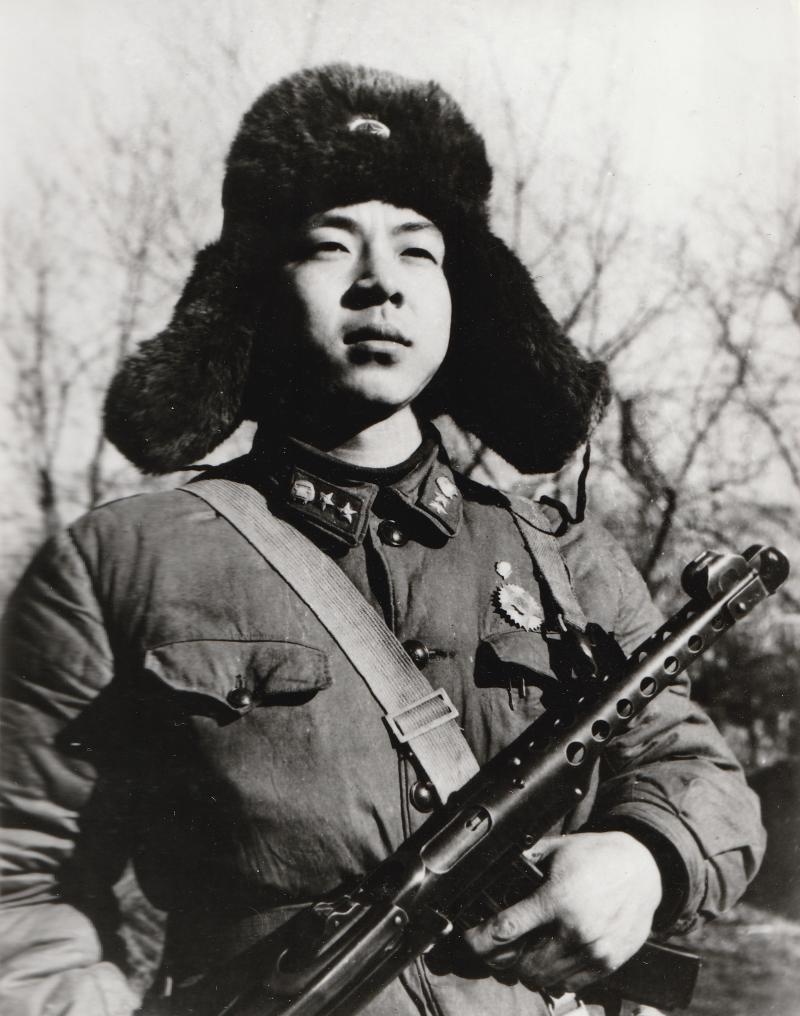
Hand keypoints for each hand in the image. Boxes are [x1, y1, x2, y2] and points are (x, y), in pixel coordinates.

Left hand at [463, 831, 661, 993]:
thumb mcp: (557, 849)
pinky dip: (551, 977)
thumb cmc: (597, 856)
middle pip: (520, 965)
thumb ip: (526, 862)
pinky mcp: (607, 964)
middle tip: (497, 946)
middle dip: (501, 958)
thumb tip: (494, 869)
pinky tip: (548, 957)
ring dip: (525, 970)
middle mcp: (576, 930)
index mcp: (558, 898)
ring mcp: (593, 952)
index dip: (479, 939)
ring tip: (522, 952)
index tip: (469, 938)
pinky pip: (567, 985)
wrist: (644, 870)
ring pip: (542, 980)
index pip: (506, 929)